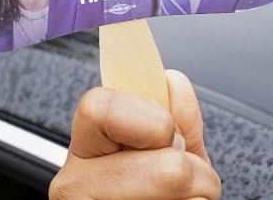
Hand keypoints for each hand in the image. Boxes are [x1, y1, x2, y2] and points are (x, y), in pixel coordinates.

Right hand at [50, 70, 219, 199]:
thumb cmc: (153, 195)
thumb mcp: (163, 152)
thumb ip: (172, 117)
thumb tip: (171, 84)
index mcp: (84, 148)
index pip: (101, 107)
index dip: (150, 118)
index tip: (162, 132)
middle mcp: (76, 186)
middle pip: (168, 168)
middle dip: (195, 173)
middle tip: (179, 184)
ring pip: (183, 196)